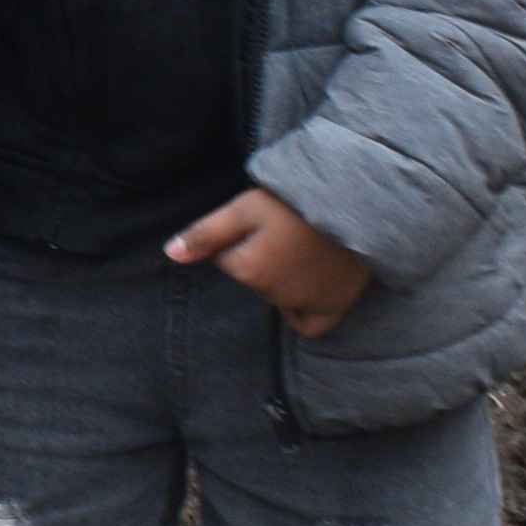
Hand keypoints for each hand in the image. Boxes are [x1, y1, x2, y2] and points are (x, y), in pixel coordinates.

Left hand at [168, 185, 375, 339]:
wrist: (355, 203)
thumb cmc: (295, 202)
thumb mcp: (244, 209)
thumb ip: (205, 234)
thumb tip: (169, 254)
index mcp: (247, 270)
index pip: (228, 260)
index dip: (242, 239)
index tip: (263, 222)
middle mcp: (273, 295)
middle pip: (255, 280)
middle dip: (262, 260)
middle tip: (286, 232)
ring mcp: (305, 305)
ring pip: (279, 297)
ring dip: (283, 280)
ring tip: (303, 248)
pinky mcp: (333, 308)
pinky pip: (309, 324)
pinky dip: (304, 311)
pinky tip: (309, 287)